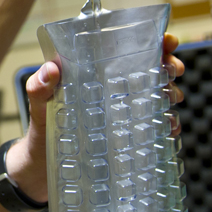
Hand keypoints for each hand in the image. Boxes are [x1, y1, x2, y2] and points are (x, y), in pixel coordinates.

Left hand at [8, 33, 186, 198]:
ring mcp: (120, 113)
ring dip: (169, 92)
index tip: (166, 41)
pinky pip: (152, 126)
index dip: (148, 41)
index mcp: (90, 74)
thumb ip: (39, 88)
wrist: (40, 170)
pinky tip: (169, 126)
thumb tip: (50, 69)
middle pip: (146, 69)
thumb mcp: (38, 108)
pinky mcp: (126, 136)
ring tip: (172, 97)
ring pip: (154, 95)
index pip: (122, 49)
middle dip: (167, 64)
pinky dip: (165, 124)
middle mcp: (109, 90)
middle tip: (173, 70)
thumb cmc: (39, 131)